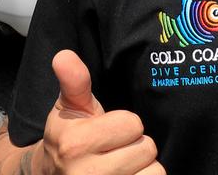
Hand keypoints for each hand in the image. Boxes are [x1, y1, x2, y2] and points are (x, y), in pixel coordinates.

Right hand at [40, 49, 163, 174]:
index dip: (126, 124)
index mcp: (76, 144)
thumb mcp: (70, 107)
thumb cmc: (69, 135)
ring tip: (123, 165)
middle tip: (116, 149)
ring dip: (143, 167)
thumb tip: (63, 55)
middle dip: (136, 145)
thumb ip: (74, 80)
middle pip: (146, 149)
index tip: (109, 130)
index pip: (133, 125)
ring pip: (154, 173)